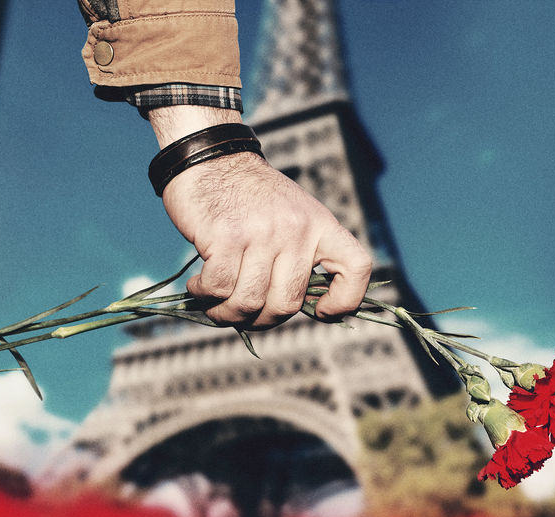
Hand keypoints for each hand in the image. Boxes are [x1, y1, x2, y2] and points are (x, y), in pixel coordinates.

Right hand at [148, 106, 372, 328]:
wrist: (209, 157)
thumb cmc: (246, 196)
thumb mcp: (289, 215)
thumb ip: (295, 254)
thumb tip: (282, 308)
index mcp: (319, 224)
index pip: (357, 267)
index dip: (345, 300)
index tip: (320, 312)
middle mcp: (296, 229)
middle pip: (286, 303)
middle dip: (260, 321)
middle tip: (240, 313)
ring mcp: (261, 233)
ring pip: (248, 302)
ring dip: (225, 313)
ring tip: (213, 304)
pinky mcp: (226, 237)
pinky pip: (218, 288)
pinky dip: (204, 295)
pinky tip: (197, 287)